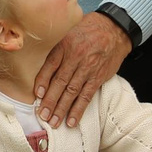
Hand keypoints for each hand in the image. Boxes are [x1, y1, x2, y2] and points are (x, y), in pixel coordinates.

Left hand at [34, 9, 127, 128]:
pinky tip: (71, 121)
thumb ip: (56, 46)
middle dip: (49, 101)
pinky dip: (78, 109)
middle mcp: (75, 57)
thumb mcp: (68, 30)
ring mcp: (88, 69)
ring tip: (53, 122)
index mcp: (65, 45)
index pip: (50, 65)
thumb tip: (39, 63)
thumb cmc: (88, 30)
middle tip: (42, 115)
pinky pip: (87, 96)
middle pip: (59, 82)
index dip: (42, 81)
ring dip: (61, 109)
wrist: (115, 29)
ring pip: (72, 92)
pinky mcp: (98, 77)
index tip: (36, 95)